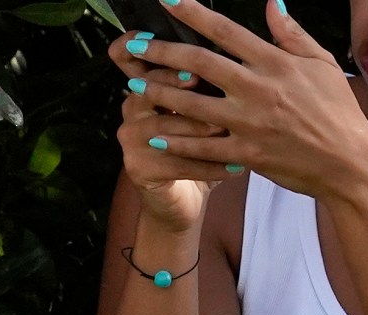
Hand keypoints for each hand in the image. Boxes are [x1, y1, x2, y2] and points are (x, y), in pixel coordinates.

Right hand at [109, 36, 225, 235]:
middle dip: (187, 94)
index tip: (191, 70)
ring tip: (230, 132)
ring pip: (167, 128)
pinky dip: (209, 166)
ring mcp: (130, 140)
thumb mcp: (200, 114)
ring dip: (201, 130)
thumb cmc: (197, 151)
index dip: (156, 59)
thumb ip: (206, 88)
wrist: (181, 203)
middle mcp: (131, 111)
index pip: (137, 62)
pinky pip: (177, 163)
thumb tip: (237, 63)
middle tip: (217, 95)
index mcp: (145, 90)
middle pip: (153, 92)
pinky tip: (235, 167)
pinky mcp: (137, 168)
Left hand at [113, 0, 367, 208]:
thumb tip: (272, 3)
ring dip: (160, 93)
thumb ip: (291, 33)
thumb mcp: (321, 64)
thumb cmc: (339, 113)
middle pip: (199, 63)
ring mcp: (250, 123)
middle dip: (161, 51)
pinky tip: (156, 132)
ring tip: (135, 86)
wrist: (351, 164)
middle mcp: (257, 88)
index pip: (225, 30)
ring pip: (193, 104)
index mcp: (274, 61)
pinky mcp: (247, 154)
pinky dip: (178, 141)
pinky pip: (204, 147)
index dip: (192, 13)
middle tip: (134, 46)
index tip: (167, 1)